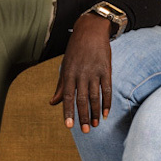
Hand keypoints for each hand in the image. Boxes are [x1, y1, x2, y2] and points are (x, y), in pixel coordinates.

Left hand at [50, 14, 113, 129]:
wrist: (91, 30)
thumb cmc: (76, 50)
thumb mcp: (65, 66)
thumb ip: (60, 86)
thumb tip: (53, 103)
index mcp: (69, 73)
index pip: (67, 96)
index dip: (68, 112)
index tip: (69, 126)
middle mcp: (81, 73)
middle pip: (82, 99)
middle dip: (83, 116)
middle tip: (85, 131)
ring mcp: (95, 71)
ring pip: (95, 96)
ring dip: (95, 112)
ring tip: (95, 125)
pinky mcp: (106, 69)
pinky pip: (107, 89)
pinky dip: (107, 102)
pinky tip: (106, 114)